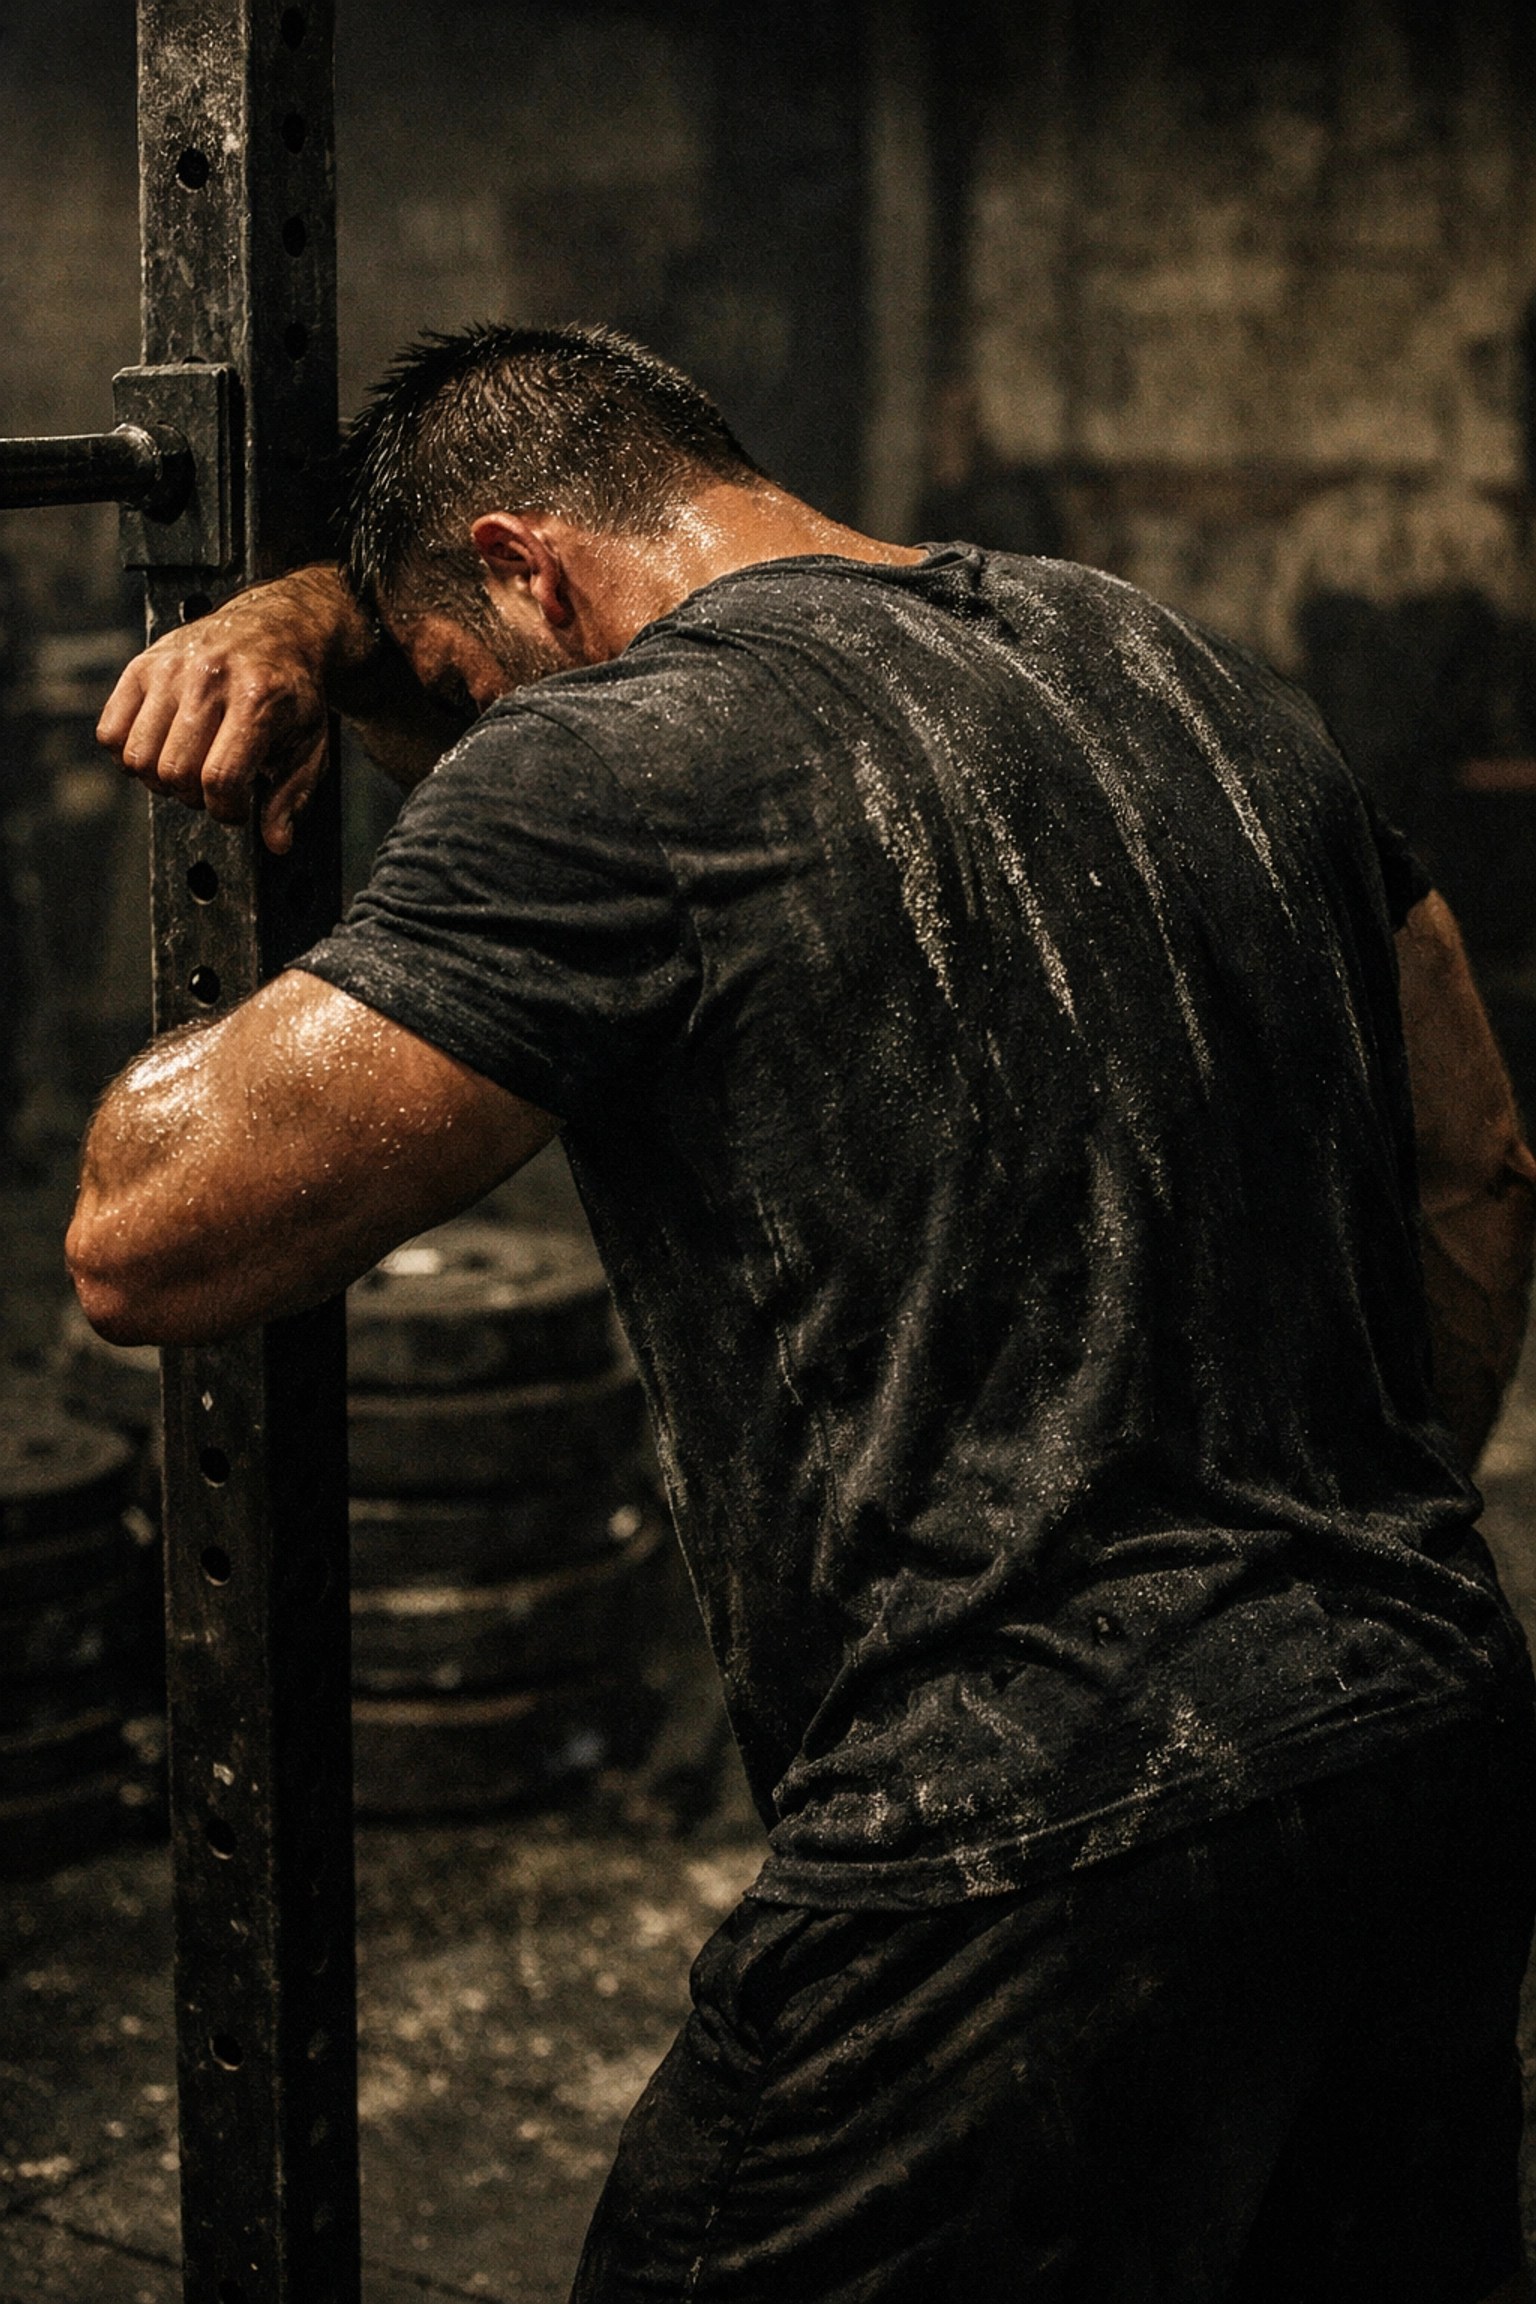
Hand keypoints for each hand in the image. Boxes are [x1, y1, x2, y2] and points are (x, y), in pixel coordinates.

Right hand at [96, 566, 365, 854]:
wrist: (275, 627)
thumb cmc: (292, 693)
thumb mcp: (308, 745)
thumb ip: (291, 796)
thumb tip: (277, 843)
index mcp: (258, 700)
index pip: (221, 778)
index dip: (227, 811)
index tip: (237, 808)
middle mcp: (210, 679)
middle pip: (175, 772)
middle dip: (194, 798)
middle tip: (213, 787)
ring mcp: (170, 669)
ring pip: (137, 758)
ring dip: (160, 781)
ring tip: (187, 769)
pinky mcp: (141, 665)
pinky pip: (110, 733)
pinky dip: (128, 756)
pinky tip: (160, 750)